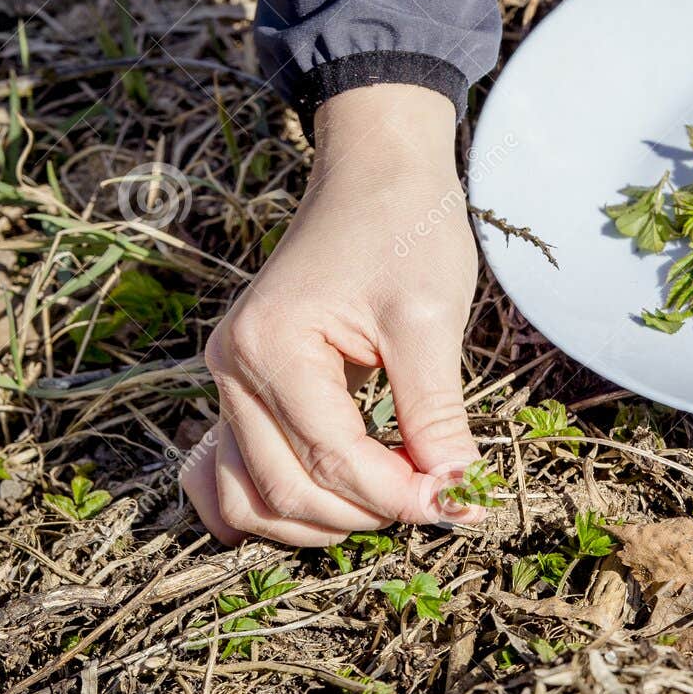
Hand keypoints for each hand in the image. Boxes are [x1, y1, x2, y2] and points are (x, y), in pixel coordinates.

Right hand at [183, 84, 483, 545]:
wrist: (376, 171)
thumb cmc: (406, 228)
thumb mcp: (431, 319)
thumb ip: (435, 413)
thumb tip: (457, 493)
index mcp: (273, 346)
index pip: (334, 460)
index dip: (402, 497)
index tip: (462, 505)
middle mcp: (233, 367)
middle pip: (286, 491)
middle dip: (367, 514)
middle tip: (438, 501)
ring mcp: (230, 378)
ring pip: (250, 497)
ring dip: (320, 521)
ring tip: (392, 502)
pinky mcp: (243, 384)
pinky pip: (236, 472)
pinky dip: (276, 503)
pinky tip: (332, 508)